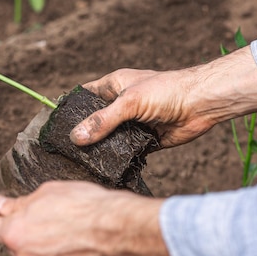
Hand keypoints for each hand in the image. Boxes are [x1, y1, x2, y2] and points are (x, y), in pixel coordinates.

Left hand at [0, 181, 172, 255]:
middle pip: (16, 247)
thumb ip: (17, 202)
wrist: (119, 229)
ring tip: (70, 236)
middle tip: (51, 222)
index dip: (3, 219)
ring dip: (46, 253)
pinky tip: (78, 251)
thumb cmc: (87, 206)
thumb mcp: (48, 191)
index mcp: (15, 233)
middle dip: (28, 236)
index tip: (13, 216)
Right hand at [70, 47, 256, 147]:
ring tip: (81, 163)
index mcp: (114, 86)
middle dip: (83, 134)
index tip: (54, 126)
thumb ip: (103, 120)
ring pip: (109, 138)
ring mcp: (132, 123)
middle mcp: (121, 105)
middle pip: (95, 121)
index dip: (70, 109)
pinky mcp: (144, 141)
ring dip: (101, 148)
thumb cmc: (167, 91)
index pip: (84, 97)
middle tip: (64, 151)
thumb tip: (76, 137)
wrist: (202, 105)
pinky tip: (106, 169)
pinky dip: (118, 159)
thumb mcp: (130, 103)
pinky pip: (125, 152)